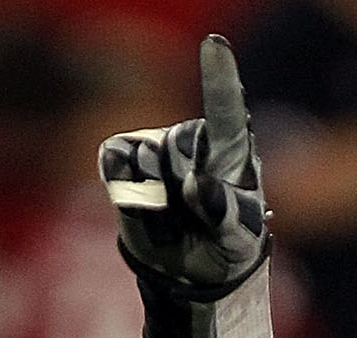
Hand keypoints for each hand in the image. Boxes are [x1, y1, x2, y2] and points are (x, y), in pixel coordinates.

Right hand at [100, 31, 266, 296]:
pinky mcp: (123, 158)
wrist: (191, 273)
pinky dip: (127, 195)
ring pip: (147, 158)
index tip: (215, 45)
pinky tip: (147, 210)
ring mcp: (155, 145)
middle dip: (183, 188)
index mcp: (231, 148)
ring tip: (174, 220)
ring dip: (158, 201)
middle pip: (178, 145)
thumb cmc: (227, 244)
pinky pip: (116, 166)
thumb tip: (195, 184)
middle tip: (194, 218)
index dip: (219, 77)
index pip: (226, 108)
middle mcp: (191, 139)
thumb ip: (224, 212)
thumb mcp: (240, 238)